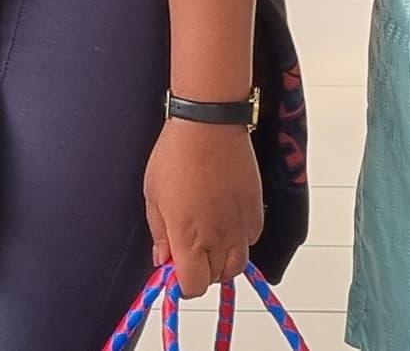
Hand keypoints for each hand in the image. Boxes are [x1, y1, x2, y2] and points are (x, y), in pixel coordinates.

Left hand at [142, 118, 264, 287]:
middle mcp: (219, 237)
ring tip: (209, 242)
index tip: (174, 271)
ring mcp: (241, 224)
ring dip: (222, 261)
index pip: (192, 286)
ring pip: (238, 265)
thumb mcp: (153, 196)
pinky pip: (252, 239)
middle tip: (188, 253)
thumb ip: (160, 234)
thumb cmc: (176, 154)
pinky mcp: (255, 209)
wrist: (209, 124)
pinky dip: (240, 240)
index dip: (182, 284)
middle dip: (200, 272)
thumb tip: (162, 259)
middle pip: (215, 278)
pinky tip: (226, 223)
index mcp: (189, 238)